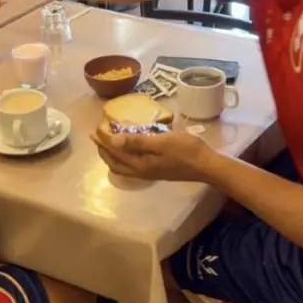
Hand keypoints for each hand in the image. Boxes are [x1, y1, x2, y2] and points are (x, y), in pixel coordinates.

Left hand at [91, 122, 215, 182]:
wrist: (207, 166)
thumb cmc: (186, 150)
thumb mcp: (161, 142)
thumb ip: (136, 141)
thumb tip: (113, 140)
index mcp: (140, 164)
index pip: (115, 152)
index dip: (104, 141)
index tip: (95, 129)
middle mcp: (141, 172)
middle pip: (115, 163)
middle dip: (104, 150)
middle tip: (96, 137)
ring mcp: (150, 173)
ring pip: (123, 166)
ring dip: (113, 155)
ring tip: (108, 144)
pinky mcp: (157, 171)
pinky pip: (132, 166)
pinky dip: (124, 157)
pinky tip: (129, 150)